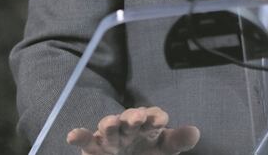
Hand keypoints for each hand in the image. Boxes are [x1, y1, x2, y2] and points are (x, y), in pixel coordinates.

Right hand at [66, 107, 200, 154]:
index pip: (155, 117)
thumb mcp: (164, 148)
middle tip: (138, 117)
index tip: (160, 120)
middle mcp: (129, 126)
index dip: (157, 117)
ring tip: (110, 123)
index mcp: (149, 124)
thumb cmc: (147, 150)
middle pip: (131, 118)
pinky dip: (79, 136)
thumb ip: (178, 141)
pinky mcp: (94, 147)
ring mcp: (111, 135)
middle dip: (134, 116)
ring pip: (109, 125)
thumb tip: (196, 132)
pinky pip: (85, 140)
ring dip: (109, 123)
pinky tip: (72, 135)